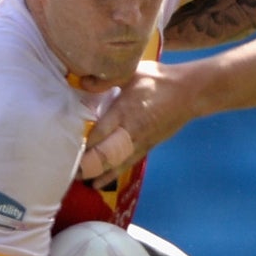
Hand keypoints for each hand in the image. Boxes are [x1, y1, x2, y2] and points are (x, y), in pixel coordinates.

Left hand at [77, 61, 194, 180]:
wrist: (189, 93)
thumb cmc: (159, 80)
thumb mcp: (132, 72)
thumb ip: (106, 79)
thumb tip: (81, 82)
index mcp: (124, 110)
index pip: (99, 133)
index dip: (84, 144)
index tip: (66, 148)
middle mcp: (130, 130)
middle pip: (105, 153)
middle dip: (87, 163)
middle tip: (68, 170)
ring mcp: (140, 142)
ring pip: (115, 163)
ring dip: (96, 173)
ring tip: (78, 180)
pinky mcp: (147, 148)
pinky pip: (126, 164)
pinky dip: (111, 175)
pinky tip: (98, 183)